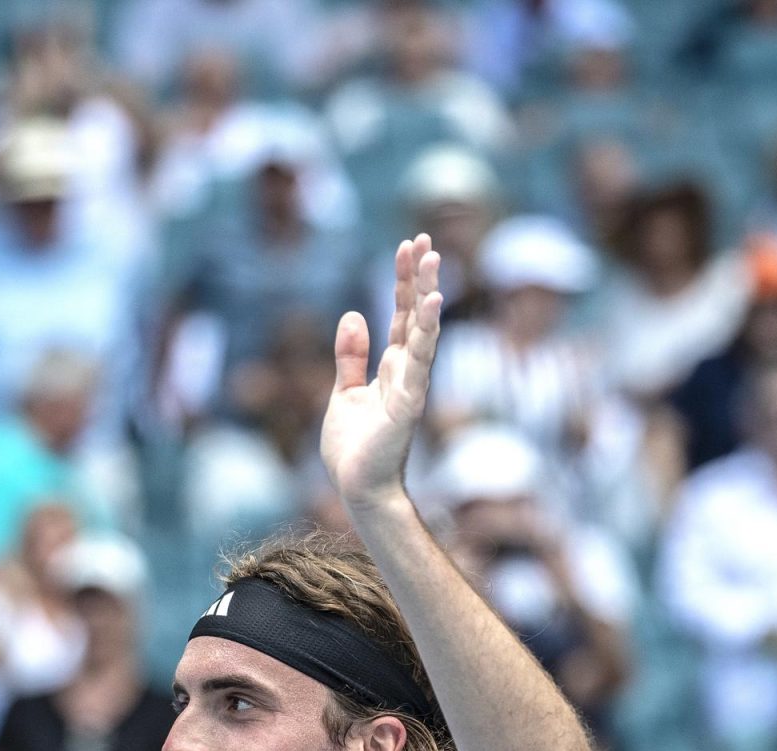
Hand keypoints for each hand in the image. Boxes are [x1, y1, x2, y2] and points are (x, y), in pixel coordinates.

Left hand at [320, 235, 442, 513]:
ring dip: (427, 293)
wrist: (356, 487)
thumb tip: (353, 314)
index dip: (404, 280)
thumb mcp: (343, 392)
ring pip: (423, 330)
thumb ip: (350, 356)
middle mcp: (407, 371)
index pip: (401, 314)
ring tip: (433, 258)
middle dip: (419, 276)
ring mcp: (411, 385)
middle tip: (423, 237)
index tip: (407, 246)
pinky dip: (427, 332)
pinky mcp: (408, 402)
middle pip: (415, 313)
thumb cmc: (353, 448)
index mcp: (392, 367)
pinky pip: (420, 361)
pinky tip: (432, 303)